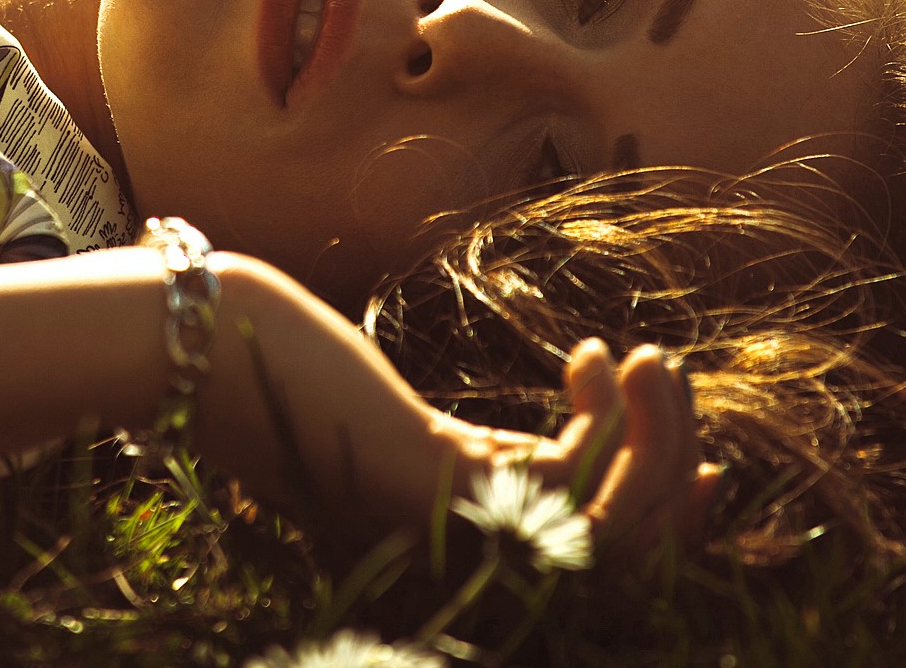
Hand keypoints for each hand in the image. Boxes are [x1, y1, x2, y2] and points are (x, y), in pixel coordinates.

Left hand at [199, 259, 717, 561]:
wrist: (200, 350)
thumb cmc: (280, 373)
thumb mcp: (393, 420)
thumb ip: (464, 447)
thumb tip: (553, 416)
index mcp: (457, 539)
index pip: (586, 555)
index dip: (657, 515)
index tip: (706, 459)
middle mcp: (463, 546)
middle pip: (622, 556)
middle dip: (677, 478)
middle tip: (678, 381)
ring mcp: (453, 521)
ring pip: (613, 525)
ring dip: (660, 439)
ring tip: (655, 358)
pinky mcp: (439, 483)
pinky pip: (569, 484)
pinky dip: (606, 422)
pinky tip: (591, 355)